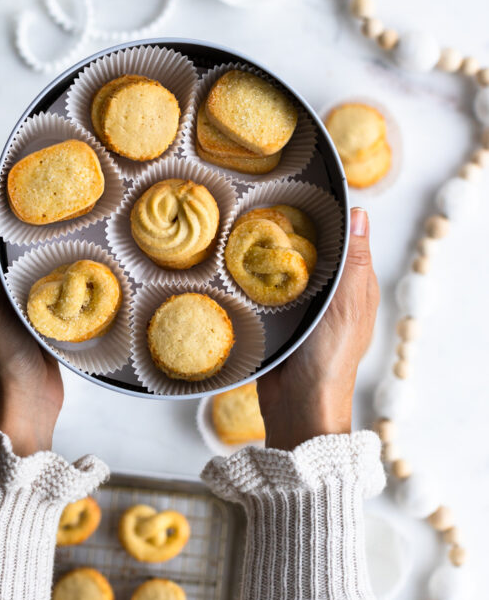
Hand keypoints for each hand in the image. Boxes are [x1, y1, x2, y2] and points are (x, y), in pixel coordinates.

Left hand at [0, 195, 63, 455]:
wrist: (23, 404)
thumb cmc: (0, 358)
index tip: (25, 183)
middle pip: (4, 239)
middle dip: (25, 218)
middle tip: (55, 199)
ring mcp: (11, 299)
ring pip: (25, 257)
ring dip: (43, 242)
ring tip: (69, 222)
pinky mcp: (34, 312)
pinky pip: (43, 279)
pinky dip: (56, 266)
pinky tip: (76, 258)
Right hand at [257, 207, 378, 449]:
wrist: (298, 408)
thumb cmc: (329, 359)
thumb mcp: (346, 305)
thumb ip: (352, 262)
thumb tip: (360, 212)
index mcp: (357, 287)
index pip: (345, 239)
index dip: (327, 216)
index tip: (300, 190)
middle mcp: (332, 295)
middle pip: (313, 252)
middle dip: (293, 232)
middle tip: (263, 204)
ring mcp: (304, 309)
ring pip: (288, 270)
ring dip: (271, 255)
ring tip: (245, 228)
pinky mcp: (278, 322)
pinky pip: (268, 292)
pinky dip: (257, 280)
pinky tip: (239, 265)